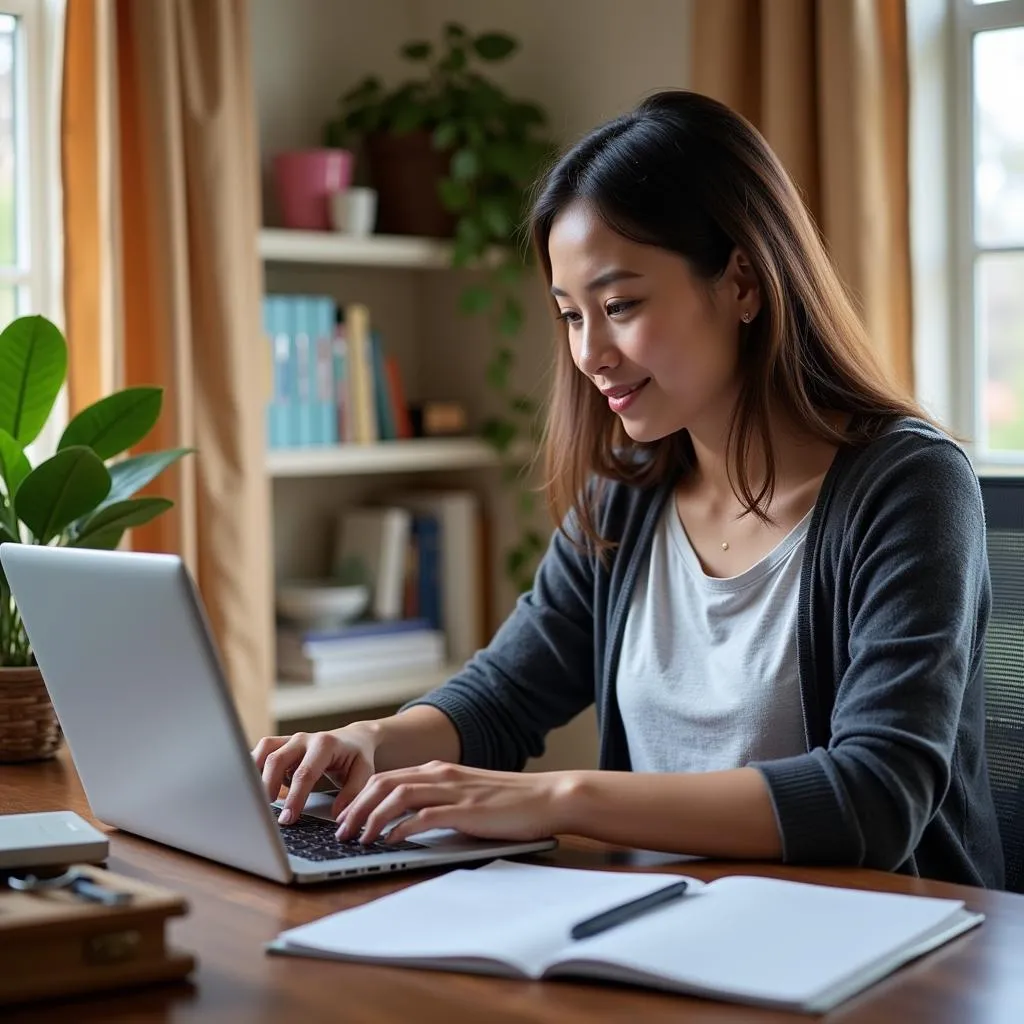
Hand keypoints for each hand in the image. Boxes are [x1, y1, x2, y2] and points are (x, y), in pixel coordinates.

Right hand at [251, 724, 380, 824]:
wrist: (353, 738)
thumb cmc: (357, 757)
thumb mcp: (364, 773)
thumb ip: (352, 793)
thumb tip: (336, 816)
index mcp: (325, 744)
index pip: (305, 773)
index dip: (294, 797)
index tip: (288, 818)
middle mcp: (305, 739)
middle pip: (277, 759)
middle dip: (268, 787)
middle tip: (266, 813)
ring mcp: (291, 739)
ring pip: (264, 751)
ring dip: (255, 774)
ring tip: (255, 799)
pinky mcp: (282, 744)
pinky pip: (261, 751)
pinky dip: (254, 767)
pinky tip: (254, 787)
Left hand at [335, 761, 574, 844]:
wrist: (549, 796)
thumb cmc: (512, 802)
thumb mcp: (468, 795)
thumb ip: (441, 801)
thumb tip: (410, 822)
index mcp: (440, 770)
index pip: (388, 777)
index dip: (360, 796)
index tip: (344, 816)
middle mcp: (442, 774)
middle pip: (384, 783)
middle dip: (356, 807)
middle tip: (340, 831)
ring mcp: (453, 790)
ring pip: (397, 796)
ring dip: (371, 818)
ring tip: (357, 838)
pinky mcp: (465, 810)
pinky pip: (423, 816)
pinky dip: (401, 827)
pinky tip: (390, 840)